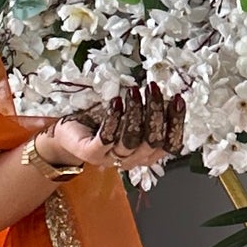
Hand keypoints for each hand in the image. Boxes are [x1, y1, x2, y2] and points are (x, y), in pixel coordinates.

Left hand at [29, 85, 185, 176]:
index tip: (177, 98)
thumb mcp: (130, 113)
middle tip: (153, 88)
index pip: (170, 143)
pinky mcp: (92, 153)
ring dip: (136, 113)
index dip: (176, 122)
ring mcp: (111, 158)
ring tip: (134, 91)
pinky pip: (106, 139)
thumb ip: (148, 110)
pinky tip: (116, 102)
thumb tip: (166, 93)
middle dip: (156, 112)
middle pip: (153, 141)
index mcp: (146, 152)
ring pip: (132, 140)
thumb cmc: (101, 120)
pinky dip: (114, 119)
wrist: (68, 132)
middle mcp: (132, 159)